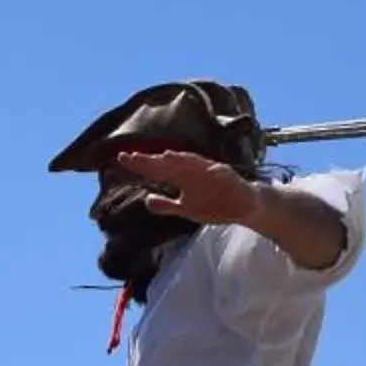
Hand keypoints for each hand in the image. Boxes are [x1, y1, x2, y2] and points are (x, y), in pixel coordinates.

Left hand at [118, 148, 262, 226]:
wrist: (243, 206)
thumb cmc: (214, 204)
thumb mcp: (186, 209)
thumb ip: (167, 205)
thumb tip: (146, 200)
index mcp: (182, 178)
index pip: (158, 170)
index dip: (141, 165)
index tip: (122, 158)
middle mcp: (193, 172)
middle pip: (171, 164)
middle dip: (153, 160)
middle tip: (133, 157)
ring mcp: (211, 172)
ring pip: (195, 164)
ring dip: (181, 160)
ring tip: (165, 157)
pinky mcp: (229, 177)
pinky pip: (221, 173)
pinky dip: (215, 170)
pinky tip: (208, 168)